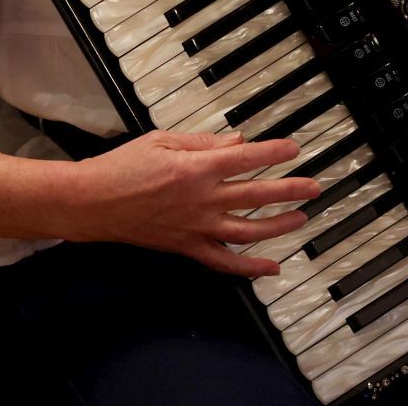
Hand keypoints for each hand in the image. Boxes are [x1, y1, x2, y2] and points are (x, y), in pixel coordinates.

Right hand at [74, 130, 320, 276]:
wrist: (93, 202)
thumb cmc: (124, 165)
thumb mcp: (163, 140)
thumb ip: (204, 142)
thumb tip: (239, 142)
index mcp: (196, 168)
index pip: (246, 159)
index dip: (274, 153)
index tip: (295, 149)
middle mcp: (202, 200)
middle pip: (256, 195)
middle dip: (290, 190)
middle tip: (314, 186)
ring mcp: (196, 227)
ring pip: (247, 230)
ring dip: (278, 226)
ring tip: (301, 218)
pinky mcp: (186, 247)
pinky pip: (223, 261)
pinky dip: (249, 267)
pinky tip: (271, 267)